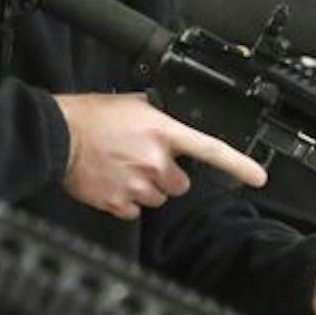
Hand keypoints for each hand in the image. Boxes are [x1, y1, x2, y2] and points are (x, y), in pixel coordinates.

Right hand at [52, 93, 266, 218]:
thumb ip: (159, 115)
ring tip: (124, 169)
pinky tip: (113, 182)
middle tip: (144, 161)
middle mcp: (153, 161)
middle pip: (180, 184)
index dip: (239, 165)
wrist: (57, 135)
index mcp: (162, 132)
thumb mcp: (132, 104)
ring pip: (158, 198)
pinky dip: (126, 200)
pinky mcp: (118, 202)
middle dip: (167, 176)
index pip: (210, 150)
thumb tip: (171, 119)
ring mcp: (136, 184)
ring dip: (146, 188)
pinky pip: (134, 210)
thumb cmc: (89, 118)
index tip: (258, 177)